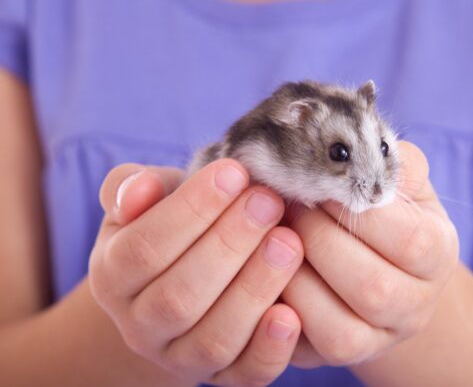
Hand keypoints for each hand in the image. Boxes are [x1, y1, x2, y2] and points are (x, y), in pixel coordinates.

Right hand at [88, 160, 303, 385]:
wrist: (181, 284)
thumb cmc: (172, 226)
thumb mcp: (148, 201)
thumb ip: (135, 186)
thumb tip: (137, 189)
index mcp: (113, 276)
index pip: (143, 249)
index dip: (191, 210)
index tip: (234, 172)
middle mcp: (140, 326)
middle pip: (178, 296)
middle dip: (229, 244)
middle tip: (269, 201)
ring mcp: (180, 357)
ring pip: (212, 339)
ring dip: (254, 290)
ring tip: (289, 242)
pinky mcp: (223, 377)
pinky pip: (244, 375)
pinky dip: (269, 349)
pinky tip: (293, 313)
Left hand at [282, 141, 458, 366]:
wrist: (379, 266)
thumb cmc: (382, 213)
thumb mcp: (395, 181)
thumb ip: (387, 159)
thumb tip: (359, 144)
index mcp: (438, 253)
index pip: (410, 238)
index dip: (358, 210)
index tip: (321, 184)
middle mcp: (417, 305)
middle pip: (371, 287)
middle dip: (318, 240)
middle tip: (289, 206)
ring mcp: (380, 338)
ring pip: (339, 328)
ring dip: (296, 278)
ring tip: (275, 238)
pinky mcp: (342, 355)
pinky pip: (308, 347)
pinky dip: (284, 308)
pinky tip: (270, 272)